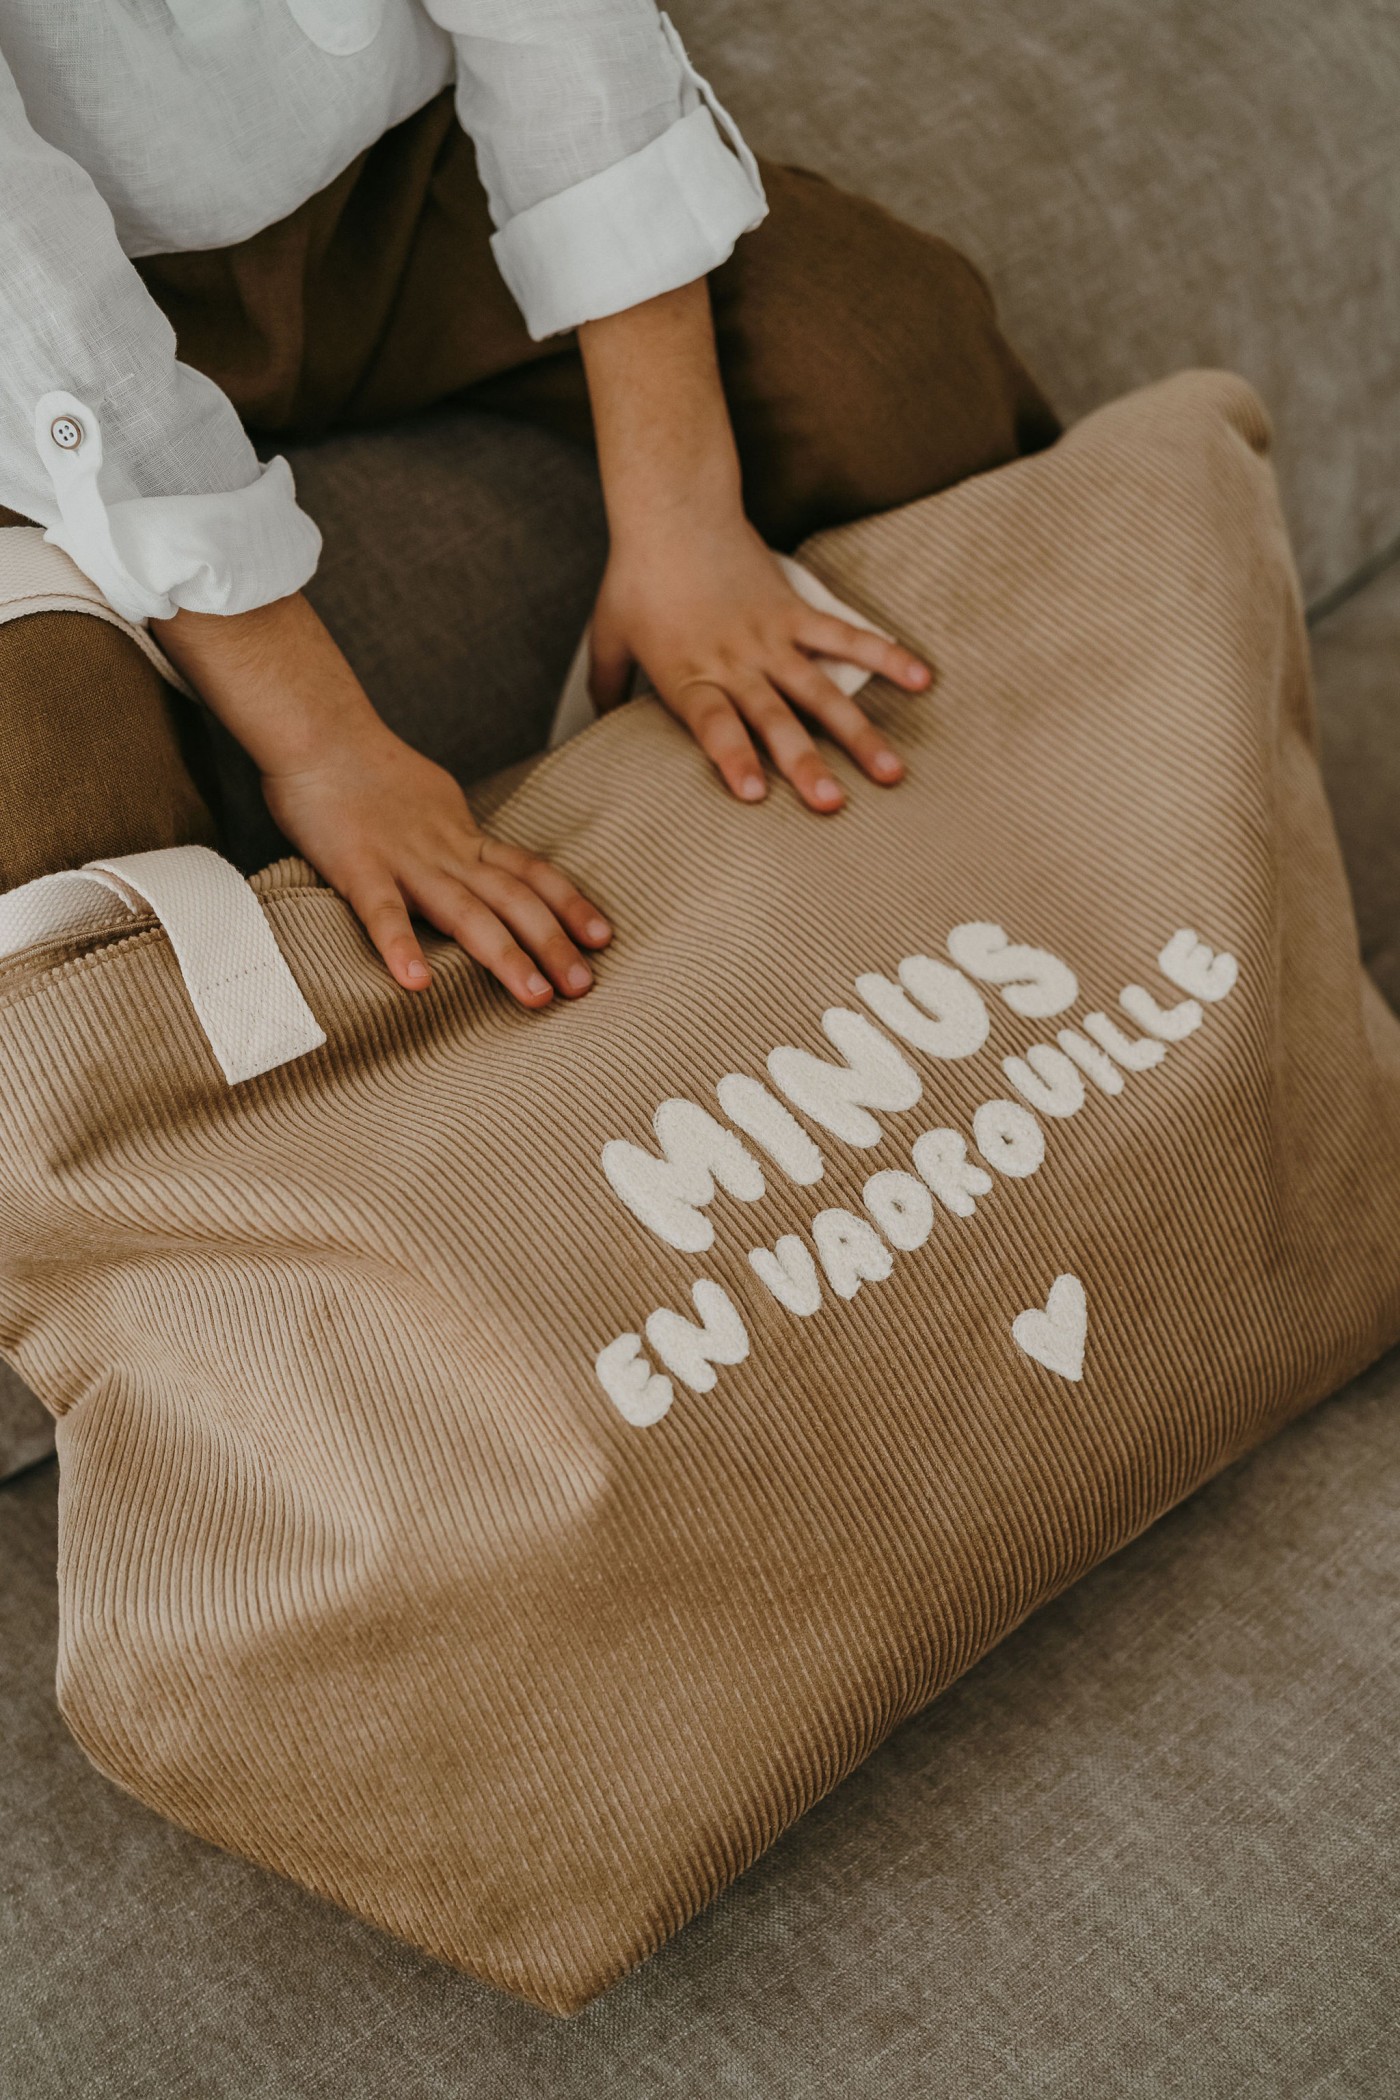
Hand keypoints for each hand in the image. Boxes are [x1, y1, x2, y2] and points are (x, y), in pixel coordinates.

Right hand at [261, 720, 610, 1004]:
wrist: (319, 728)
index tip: (604, 938)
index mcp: (463, 836)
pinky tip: (418, 984)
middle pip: (513, 900)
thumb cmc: (367, 767)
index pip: (529, 872)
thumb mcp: (431, 800)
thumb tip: (478, 858)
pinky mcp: (358, 866)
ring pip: (465, 913)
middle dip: (553, 944)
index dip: (569, 904)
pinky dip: (401, 946)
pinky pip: (383, 912)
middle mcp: (446, 851)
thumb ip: (455, 837)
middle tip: (584, 987)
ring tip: (535, 997)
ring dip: (504, 956)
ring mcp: (404, 860)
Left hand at [589, 511, 930, 811]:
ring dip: (857, 733)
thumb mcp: (608, 638)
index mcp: (688, 675)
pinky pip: (844, 636)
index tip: (756, 795)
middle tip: (833, 804)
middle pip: (774, 719)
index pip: (713, 723)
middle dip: (806, 764)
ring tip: (890, 772)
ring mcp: (769, 638)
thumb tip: (598, 726)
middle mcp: (733, 663)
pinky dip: (884, 655)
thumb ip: (608, 687)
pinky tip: (921, 679)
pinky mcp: (794, 612)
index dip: (734, 757)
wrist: (672, 510)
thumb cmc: (635, 578)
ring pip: (819, 691)